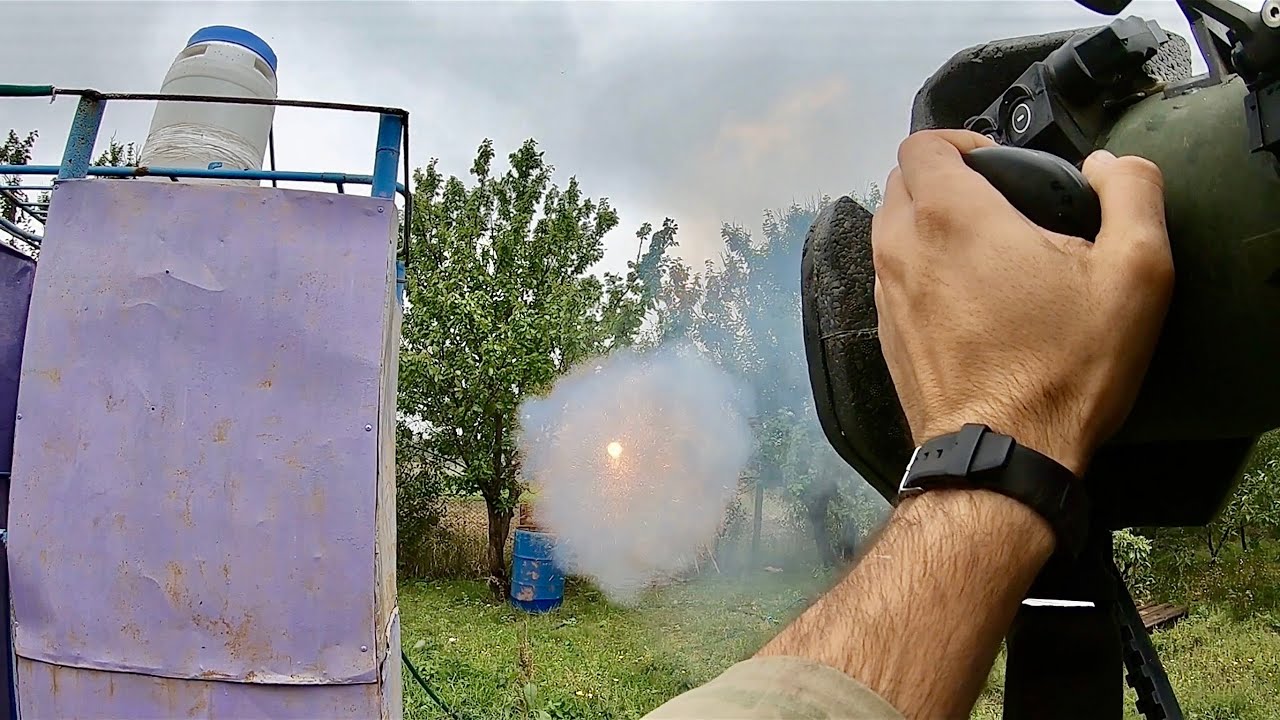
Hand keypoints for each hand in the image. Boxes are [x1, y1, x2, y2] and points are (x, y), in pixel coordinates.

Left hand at [872, 130, 1172, 475]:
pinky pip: (891, 278)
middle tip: (998, 200)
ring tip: (985, 248)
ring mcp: (884, 295)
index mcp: (950, 216)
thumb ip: (1133, 195)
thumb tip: (1113, 166)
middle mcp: (902, 248)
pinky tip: (966, 298)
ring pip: (890, 230)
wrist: (1002, 454)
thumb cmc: (1064, 366)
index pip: (923, 143)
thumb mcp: (1135, 272)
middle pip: (901, 182)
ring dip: (927, 223)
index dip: (961, 141)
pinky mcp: (884, 336)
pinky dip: (919, 269)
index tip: (1001, 164)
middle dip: (942, 177)